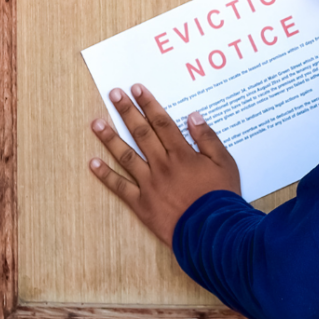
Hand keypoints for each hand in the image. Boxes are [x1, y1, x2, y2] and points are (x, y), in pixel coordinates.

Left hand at [88, 84, 240, 245]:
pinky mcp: (142, 203)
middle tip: (114, 94)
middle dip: (127, 112)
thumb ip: (208, 139)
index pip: (162, 123)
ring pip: (126, 156)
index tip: (137, 89)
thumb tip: (193, 117)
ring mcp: (149, 183)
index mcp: (182, 153)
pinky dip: (105, 175)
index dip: (149, 104)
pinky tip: (93, 163)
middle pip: (141, 133)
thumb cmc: (221, 196)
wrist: (212, 229)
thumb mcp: (225, 163)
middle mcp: (162, 164)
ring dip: (110, 138)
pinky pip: (120, 187)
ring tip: (96, 123)